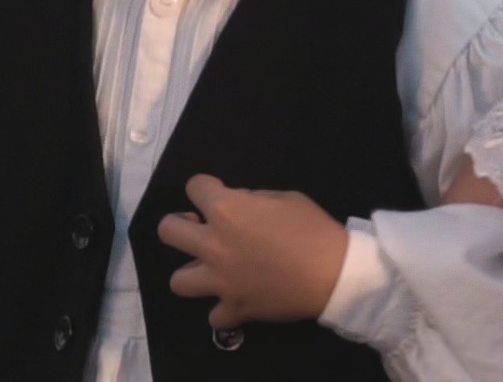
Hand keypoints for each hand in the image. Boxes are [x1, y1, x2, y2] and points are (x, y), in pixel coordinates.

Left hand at [157, 174, 349, 325]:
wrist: (334, 274)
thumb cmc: (313, 228)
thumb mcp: (285, 198)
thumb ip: (253, 200)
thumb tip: (239, 206)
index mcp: (226, 211)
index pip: (195, 187)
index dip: (205, 187)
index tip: (218, 192)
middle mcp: (214, 245)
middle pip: (168, 231)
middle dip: (180, 224)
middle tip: (202, 228)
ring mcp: (220, 281)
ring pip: (178, 281)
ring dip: (193, 271)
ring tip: (212, 268)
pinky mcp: (234, 308)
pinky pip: (214, 315)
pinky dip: (223, 308)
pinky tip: (236, 298)